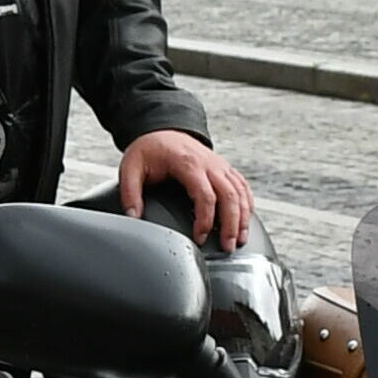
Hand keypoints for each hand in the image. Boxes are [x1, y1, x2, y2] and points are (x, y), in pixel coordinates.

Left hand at [119, 130, 254, 248]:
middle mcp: (209, 164)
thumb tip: (134, 217)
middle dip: (232, 224)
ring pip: (240, 192)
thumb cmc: (149, 150)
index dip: (206, 220)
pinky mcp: (224, 168)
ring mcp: (219, 165)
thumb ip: (130, 193)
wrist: (162, 129)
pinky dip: (247, 204)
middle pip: (230, 196)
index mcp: (188, 164)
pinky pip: (242, 186)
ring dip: (243, 217)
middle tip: (228, 247)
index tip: (200, 238)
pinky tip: (246, 220)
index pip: (205, 196)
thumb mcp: (130, 168)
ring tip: (240, 239)